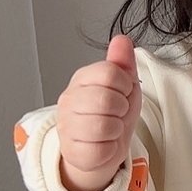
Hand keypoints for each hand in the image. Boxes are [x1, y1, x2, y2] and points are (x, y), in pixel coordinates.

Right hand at [56, 35, 141, 190]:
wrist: (103, 146)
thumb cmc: (113, 113)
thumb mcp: (124, 84)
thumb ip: (122, 62)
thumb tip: (122, 39)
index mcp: (82, 79)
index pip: (109, 72)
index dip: (125, 84)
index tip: (122, 92)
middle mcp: (69, 100)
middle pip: (107, 99)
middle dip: (121, 108)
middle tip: (116, 113)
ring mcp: (67, 126)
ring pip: (105, 125)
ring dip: (116, 130)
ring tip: (110, 129)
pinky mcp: (72, 151)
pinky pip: (101, 150)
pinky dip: (110, 150)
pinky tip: (103, 144)